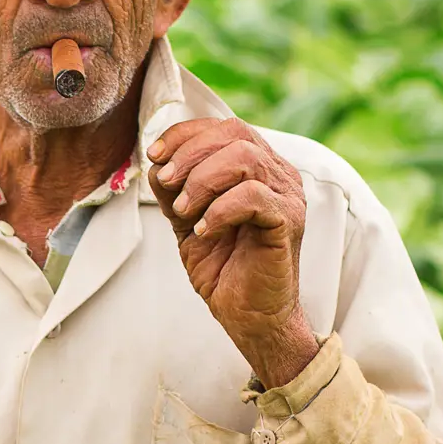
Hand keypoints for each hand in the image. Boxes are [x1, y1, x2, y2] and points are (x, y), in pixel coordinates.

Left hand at [147, 118, 319, 387]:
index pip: (225, 128)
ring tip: (184, 212)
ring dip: (202, 180)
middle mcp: (279, 174)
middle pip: (234, 133)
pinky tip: (203, 231)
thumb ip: (175, 191)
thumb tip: (156, 163)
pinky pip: (252, 196)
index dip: (185, 134)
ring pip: (244, 158)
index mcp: (259, 167)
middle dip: (190, 154)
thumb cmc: (224, 267)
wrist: (249, 315)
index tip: (154, 156)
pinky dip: (219, 210)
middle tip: (166, 183)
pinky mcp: (288, 222)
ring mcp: (287, 196)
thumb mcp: (188, 221)